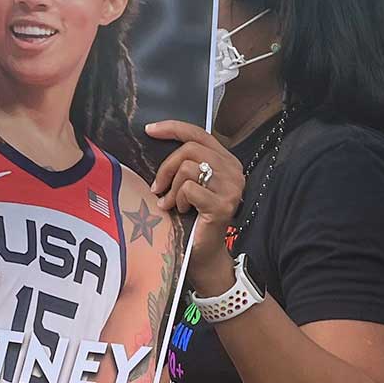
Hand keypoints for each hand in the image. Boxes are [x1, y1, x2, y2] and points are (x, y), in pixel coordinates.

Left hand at [145, 119, 243, 291]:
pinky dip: (178, 200)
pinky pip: (189, 189)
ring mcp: (231, 188)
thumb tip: (154, 142)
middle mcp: (233, 171)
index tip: (149, 130)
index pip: (199, 133)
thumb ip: (183, 165)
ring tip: (171, 204)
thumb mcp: (188, 185)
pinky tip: (182, 212)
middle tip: (157, 188)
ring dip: (172, 188)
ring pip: (188, 168)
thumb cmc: (192, 219)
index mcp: (226, 161)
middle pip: (190, 149)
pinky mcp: (223, 205)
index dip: (173, 128)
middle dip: (166, 168)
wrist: (203, 254)